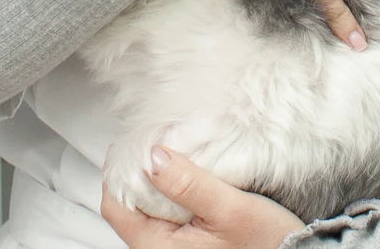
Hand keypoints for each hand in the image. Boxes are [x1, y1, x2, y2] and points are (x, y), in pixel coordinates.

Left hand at [100, 147, 305, 247]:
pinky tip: (191, 174)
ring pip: (145, 204)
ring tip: (181, 155)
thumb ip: (188, 183)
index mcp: (158, 248)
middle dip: (141, 168)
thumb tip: (152, 155)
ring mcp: (170, 245)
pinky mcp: (183, 240)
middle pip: (127, 202)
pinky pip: (163, 210)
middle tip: (165, 140)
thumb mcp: (229, 208)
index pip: (115, 204)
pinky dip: (172, 188)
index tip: (145, 141)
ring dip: (158, 177)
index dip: (123, 168)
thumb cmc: (264, 242)